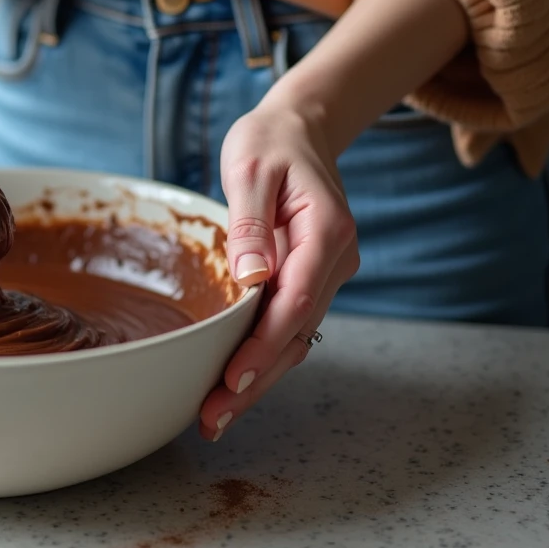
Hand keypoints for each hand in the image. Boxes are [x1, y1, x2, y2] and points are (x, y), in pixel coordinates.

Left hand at [197, 102, 358, 440]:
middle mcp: (335, 260)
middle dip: (257, 380)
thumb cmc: (270, 142)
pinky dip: (262, 357)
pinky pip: (287, 326)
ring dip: (258, 379)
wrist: (299, 129)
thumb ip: (251, 224)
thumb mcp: (251, 168)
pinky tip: (232, 384)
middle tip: (213, 418)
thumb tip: (250, 278)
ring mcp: (325, 274)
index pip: (298, 300)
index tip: (234, 377)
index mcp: (327, 232)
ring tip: (214, 416)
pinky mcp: (308, 280)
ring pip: (294, 338)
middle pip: (297, 333)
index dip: (265, 344)